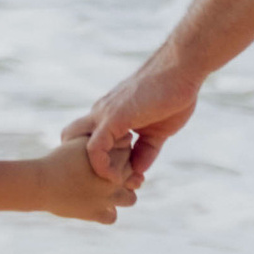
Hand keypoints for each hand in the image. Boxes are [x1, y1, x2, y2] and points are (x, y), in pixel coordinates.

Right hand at [38, 137, 139, 225]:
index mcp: (111, 159)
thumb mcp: (79, 142)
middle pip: (132, 175)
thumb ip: (99, 139)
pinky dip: (107, 212)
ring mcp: (107, 199)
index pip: (129, 152)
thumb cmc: (58, 159)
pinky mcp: (96, 214)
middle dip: (121, 172)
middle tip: (103, 170)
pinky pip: (112, 217)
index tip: (106, 154)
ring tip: (106, 190)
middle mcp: (114, 180)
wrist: (42, 183)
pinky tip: (97, 204)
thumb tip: (117, 138)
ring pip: (130, 198)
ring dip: (121, 194)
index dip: (119, 152)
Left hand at [64, 57, 201, 184]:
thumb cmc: (173, 95)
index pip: (89, 139)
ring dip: (93, 169)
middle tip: (108, 178)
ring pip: (78, 145)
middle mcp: (101, 113)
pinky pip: (95, 148)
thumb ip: (146, 150)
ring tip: (117, 183)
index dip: (99, 160)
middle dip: (81, 161)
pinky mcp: (113, 118)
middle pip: (71, 137)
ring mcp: (104, 115)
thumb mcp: (158, 130)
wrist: (182, 70)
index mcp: (110, 115)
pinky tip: (117, 177)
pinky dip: (102, 167)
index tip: (122, 177)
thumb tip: (138, 171)